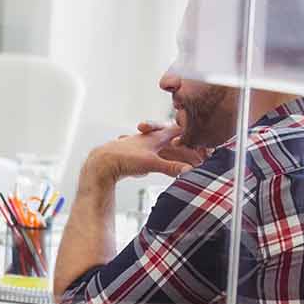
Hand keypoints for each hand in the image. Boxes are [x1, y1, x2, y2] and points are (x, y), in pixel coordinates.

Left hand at [85, 123, 205, 186]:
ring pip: (159, 149)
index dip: (190, 135)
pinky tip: (150, 169)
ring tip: (178, 160)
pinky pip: (147, 158)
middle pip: (171, 142)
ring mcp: (140, 147)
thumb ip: (171, 167)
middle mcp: (149, 139)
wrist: (101, 163)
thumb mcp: (151, 163)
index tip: (202, 141)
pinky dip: (152, 162)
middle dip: (181, 148)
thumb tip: (189, 171)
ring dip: (169, 155)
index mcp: (156, 137)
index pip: (179, 132)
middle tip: (194, 154)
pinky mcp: (132, 158)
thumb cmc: (124, 158)